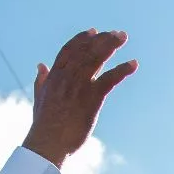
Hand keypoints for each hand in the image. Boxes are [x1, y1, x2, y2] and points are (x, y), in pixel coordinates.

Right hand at [22, 29, 137, 168]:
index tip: (93, 31)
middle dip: (102, 39)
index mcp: (54, 76)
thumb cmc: (44, 126)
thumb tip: (40, 65)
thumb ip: (42, 80)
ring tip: (123, 37)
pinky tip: (134, 64)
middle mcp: (67, 76)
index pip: (69, 50)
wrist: (47, 143)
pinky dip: (123, 69)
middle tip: (117, 33)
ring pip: (97, 58)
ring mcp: (79, 86)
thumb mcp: (39, 98)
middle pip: (86, 50)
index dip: (81, 39)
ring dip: (111, 45)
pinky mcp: (92, 98)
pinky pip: (110, 79)